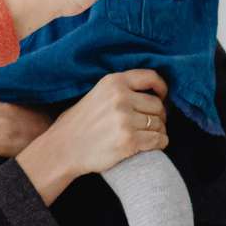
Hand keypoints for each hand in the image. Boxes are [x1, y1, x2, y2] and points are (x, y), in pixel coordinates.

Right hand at [15, 70, 171, 197]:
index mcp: (113, 82)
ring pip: (159, 123)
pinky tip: (153, 145)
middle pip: (157, 105)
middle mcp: (121, 97)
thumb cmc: (79, 124)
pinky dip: (160, 143)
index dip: (162, 88)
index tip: (163, 97)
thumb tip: (151, 93)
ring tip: (149, 136)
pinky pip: (158, 139)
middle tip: (152, 124)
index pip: (151, 77)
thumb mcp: (96, 95)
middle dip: (159, 116)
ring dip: (158, 131)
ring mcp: (125, 119)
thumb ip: (120, 90)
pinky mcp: (129, 140)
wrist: (63, 149)